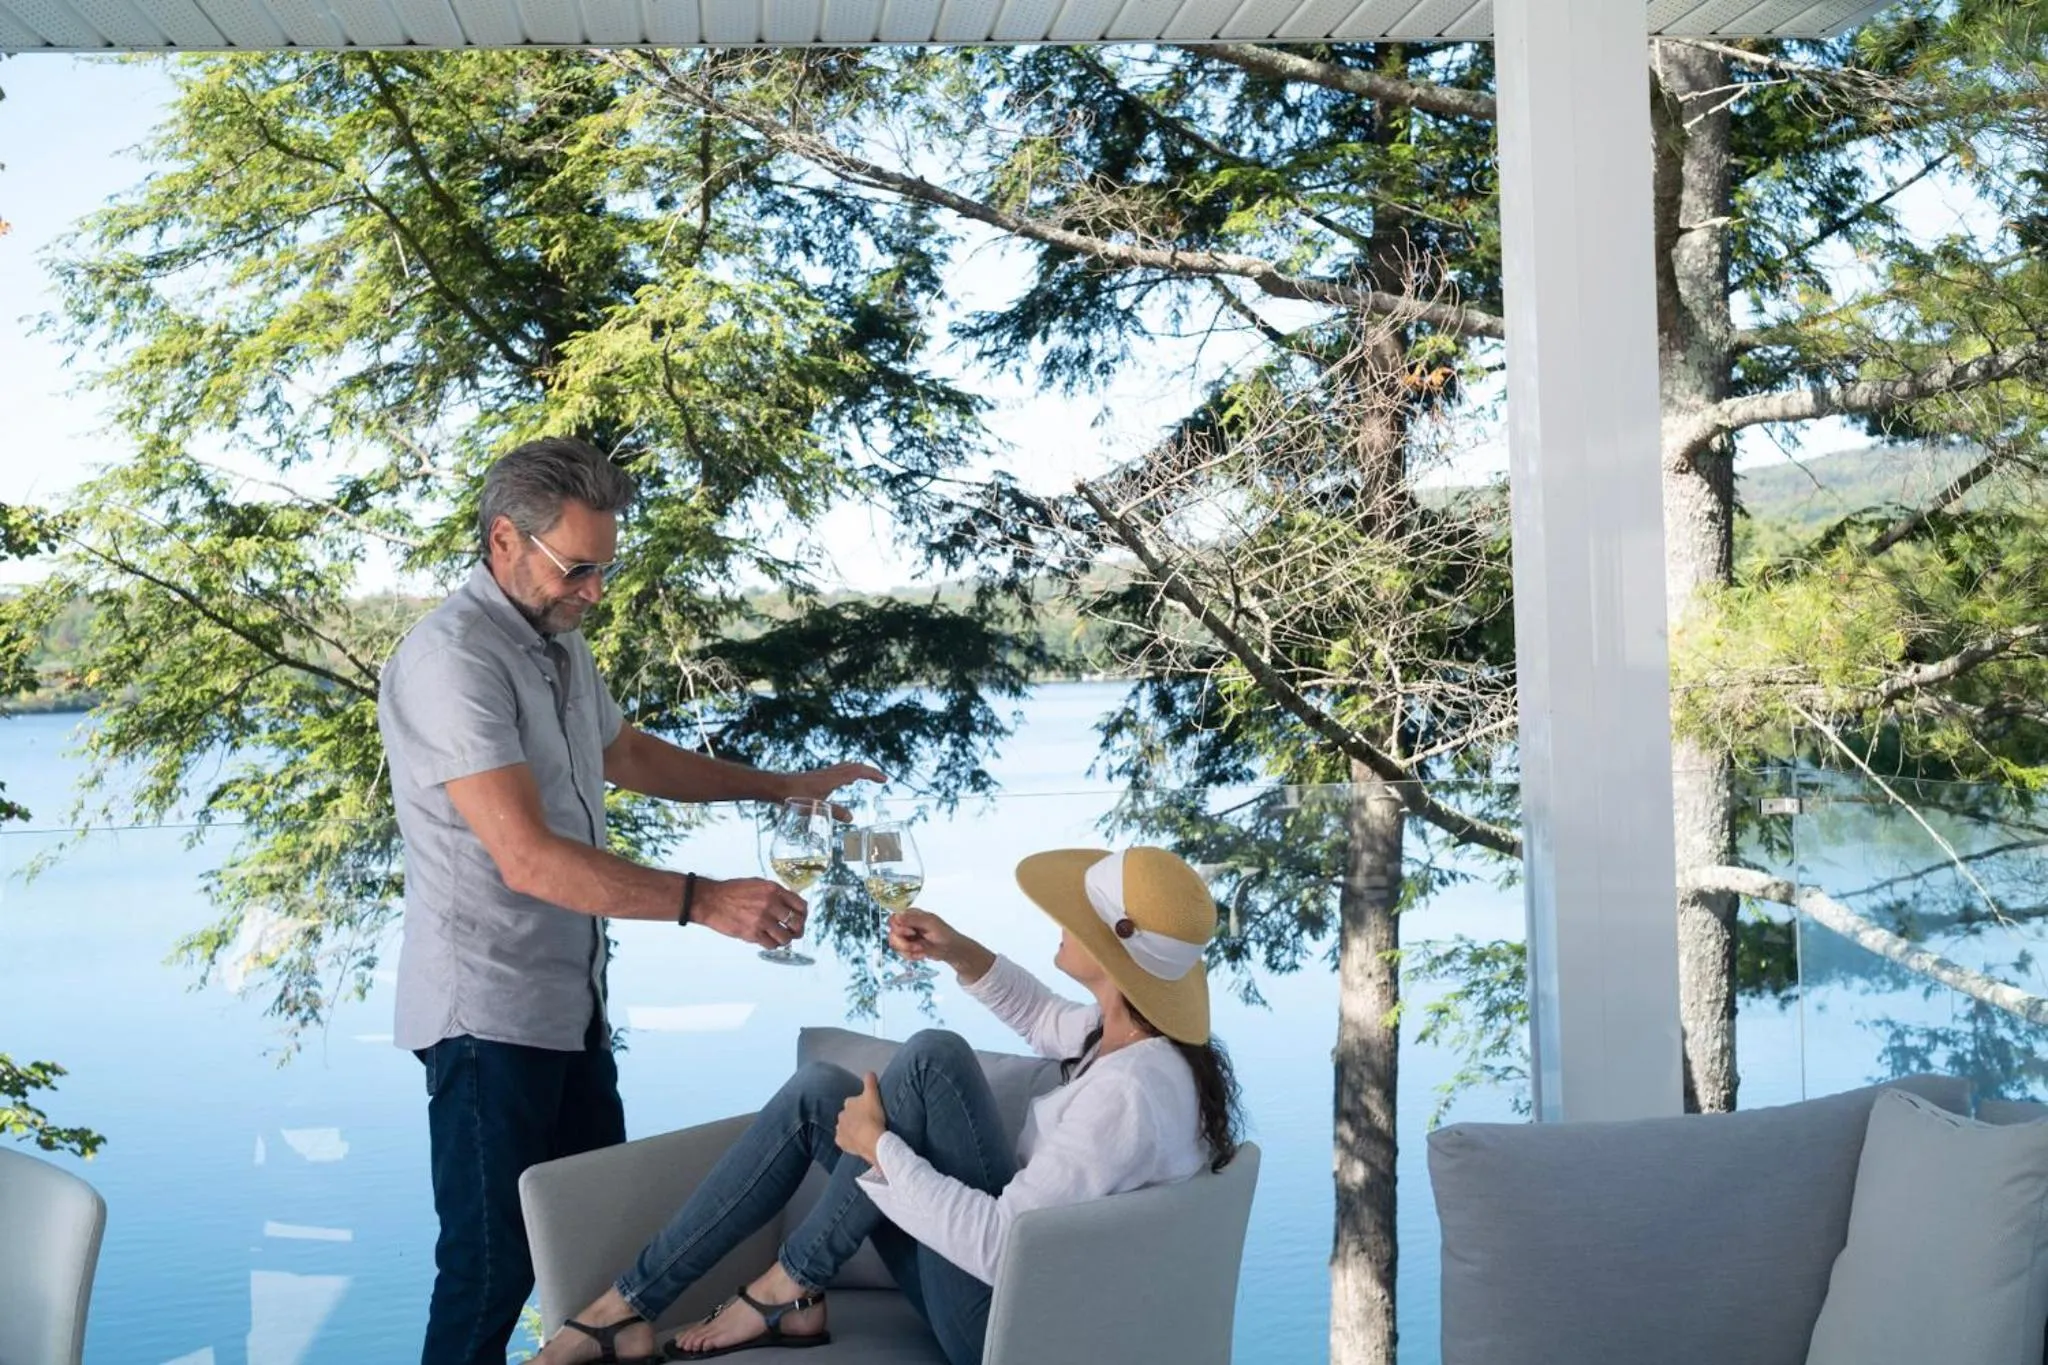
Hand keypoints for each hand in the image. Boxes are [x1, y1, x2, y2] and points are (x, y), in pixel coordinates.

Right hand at [691, 876, 808, 949]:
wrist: (711, 900)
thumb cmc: (732, 892)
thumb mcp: (757, 884)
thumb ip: (774, 893)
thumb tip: (789, 904)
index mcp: (773, 890)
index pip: (801, 905)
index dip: (803, 915)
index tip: (800, 919)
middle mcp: (770, 904)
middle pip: (797, 923)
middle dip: (797, 930)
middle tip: (793, 932)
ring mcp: (762, 920)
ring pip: (786, 937)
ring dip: (784, 940)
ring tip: (779, 937)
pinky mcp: (752, 933)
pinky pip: (771, 945)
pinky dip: (772, 945)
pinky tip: (767, 940)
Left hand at [778, 762, 887, 820]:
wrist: (777, 786)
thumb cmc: (795, 795)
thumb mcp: (817, 806)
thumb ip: (834, 812)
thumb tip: (851, 819)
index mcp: (833, 778)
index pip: (858, 771)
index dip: (872, 774)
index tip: (884, 780)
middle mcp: (830, 773)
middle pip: (854, 766)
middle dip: (869, 771)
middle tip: (880, 778)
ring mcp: (823, 774)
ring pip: (846, 767)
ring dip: (858, 771)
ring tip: (866, 778)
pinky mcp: (817, 777)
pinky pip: (838, 771)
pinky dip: (847, 774)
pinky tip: (843, 783)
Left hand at [835, 1072, 886, 1164]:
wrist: (872, 1140)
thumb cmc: (873, 1116)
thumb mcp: (874, 1095)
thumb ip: (870, 1082)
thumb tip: (869, 1072)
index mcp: (848, 1103)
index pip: (853, 1102)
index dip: (861, 1105)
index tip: (869, 1110)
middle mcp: (841, 1116)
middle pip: (848, 1115)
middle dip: (854, 1117)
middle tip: (867, 1122)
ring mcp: (839, 1130)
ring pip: (844, 1127)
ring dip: (851, 1129)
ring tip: (862, 1133)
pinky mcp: (840, 1143)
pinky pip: (843, 1140)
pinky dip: (848, 1140)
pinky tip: (856, 1142)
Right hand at [888, 910, 993, 981]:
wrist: (951, 950)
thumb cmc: (945, 934)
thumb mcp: (931, 924)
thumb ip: (913, 919)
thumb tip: (898, 915)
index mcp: (911, 914)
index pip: (893, 919)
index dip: (899, 928)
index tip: (911, 933)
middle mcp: (907, 924)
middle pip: (892, 934)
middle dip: (904, 944)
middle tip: (918, 946)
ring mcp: (907, 936)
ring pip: (895, 945)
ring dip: (908, 951)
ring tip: (921, 950)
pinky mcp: (908, 947)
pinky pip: (901, 953)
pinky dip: (911, 956)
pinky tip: (921, 954)